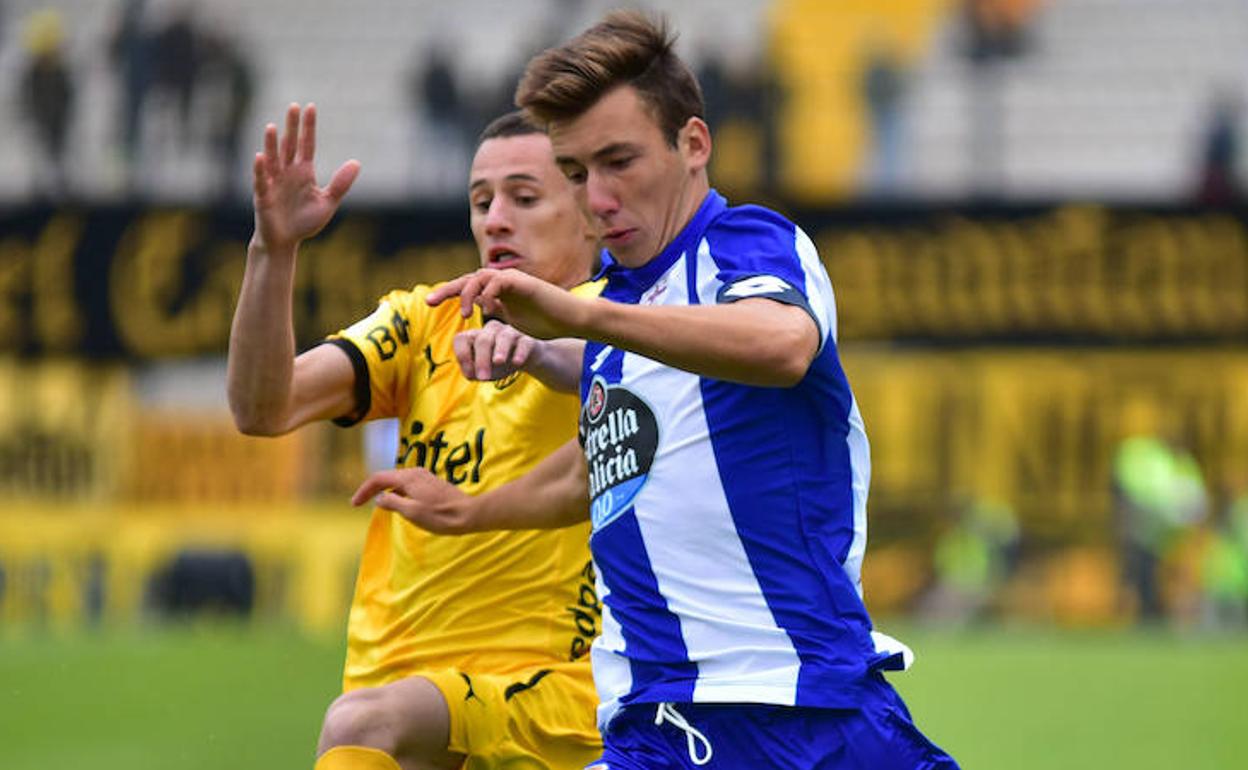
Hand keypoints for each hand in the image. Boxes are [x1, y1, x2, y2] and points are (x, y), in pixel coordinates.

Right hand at [252, 103, 359, 254]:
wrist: (285, 241)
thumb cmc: (304, 222)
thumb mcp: (327, 202)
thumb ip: (340, 184)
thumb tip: (356, 162)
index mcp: (303, 172)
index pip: (306, 144)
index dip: (308, 127)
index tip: (310, 107)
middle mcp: (287, 172)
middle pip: (289, 145)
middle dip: (291, 127)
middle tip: (293, 106)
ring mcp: (274, 182)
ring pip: (273, 159)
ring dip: (272, 143)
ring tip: (273, 127)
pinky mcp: (263, 196)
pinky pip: (261, 180)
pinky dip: (260, 169)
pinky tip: (260, 156)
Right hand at [351, 467, 476, 534]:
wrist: (468, 514)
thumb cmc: (440, 516)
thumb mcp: (411, 512)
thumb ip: (392, 503)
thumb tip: (379, 498)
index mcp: (408, 478)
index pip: (378, 479)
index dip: (364, 490)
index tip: (353, 504)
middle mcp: (415, 473)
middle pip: (387, 478)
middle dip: (372, 490)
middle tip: (359, 503)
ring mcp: (425, 477)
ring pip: (397, 481)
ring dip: (385, 491)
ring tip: (376, 505)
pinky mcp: (431, 484)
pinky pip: (408, 485)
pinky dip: (397, 493)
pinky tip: (398, 504)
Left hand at [426, 269, 590, 339]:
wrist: (572, 320)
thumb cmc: (547, 325)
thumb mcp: (514, 327)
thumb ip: (497, 323)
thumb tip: (481, 330)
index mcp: (498, 293)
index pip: (468, 288)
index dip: (448, 293)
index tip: (429, 303)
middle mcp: (503, 283)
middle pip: (469, 279)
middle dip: (448, 289)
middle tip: (431, 302)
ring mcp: (513, 280)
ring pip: (481, 276)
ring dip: (469, 292)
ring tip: (467, 314)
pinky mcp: (524, 282)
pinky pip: (499, 280)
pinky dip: (489, 292)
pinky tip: (488, 308)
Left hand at [453, 319, 536, 380]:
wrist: (521, 361)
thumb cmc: (496, 364)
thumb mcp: (481, 370)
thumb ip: (471, 371)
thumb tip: (472, 372)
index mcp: (475, 336)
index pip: (461, 339)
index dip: (462, 356)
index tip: (470, 375)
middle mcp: (491, 330)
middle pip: (483, 340)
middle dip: (481, 359)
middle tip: (483, 378)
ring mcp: (510, 332)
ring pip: (504, 337)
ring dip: (500, 350)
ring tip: (498, 362)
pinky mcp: (527, 339)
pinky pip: (524, 342)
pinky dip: (520, 352)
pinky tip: (517, 363)